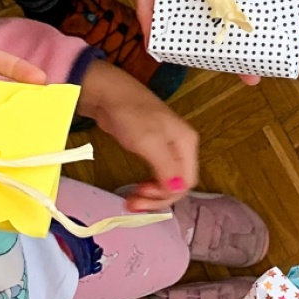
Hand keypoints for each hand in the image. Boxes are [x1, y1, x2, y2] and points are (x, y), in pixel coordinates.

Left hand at [77, 59, 197, 211]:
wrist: (110, 95)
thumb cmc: (132, 115)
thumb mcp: (149, 143)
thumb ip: (167, 168)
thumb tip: (179, 191)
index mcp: (187, 144)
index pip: (187, 182)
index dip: (166, 195)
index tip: (143, 196)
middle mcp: (182, 147)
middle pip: (179, 183)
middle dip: (158, 197)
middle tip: (133, 203)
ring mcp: (167, 148)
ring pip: (168, 181)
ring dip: (152, 194)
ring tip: (132, 199)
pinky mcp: (153, 148)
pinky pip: (157, 174)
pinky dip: (148, 185)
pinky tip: (136, 188)